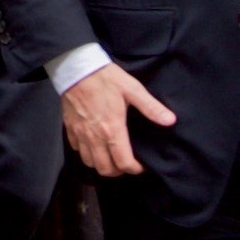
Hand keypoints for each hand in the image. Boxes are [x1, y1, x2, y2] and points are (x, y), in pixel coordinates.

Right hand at [62, 63, 177, 179]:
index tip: (141, 166)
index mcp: (112, 129)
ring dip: (101, 164)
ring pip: (89, 162)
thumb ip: (151, 107)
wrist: (76, 67)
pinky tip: (93, 144)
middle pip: (105, 169)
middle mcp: (95, 137)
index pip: (123, 162)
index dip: (135, 169)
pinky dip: (86, 153)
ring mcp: (80, 134)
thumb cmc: (105, 78)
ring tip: (110, 157)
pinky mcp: (69, 128)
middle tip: (126, 163)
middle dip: (118, 171)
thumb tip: (170, 121)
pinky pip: (77, 150)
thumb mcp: (132, 89)